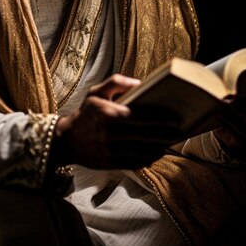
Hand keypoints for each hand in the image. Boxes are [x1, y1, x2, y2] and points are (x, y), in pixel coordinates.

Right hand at [50, 73, 182, 169]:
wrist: (66, 140)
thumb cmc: (86, 112)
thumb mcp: (96, 92)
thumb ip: (116, 82)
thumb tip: (140, 83)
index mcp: (106, 113)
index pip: (137, 117)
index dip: (158, 120)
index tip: (175, 120)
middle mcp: (107, 133)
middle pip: (142, 135)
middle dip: (163, 134)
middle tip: (179, 132)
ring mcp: (107, 150)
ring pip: (139, 150)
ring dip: (158, 147)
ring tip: (170, 142)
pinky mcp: (108, 163)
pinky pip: (133, 162)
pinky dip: (147, 159)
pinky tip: (156, 153)